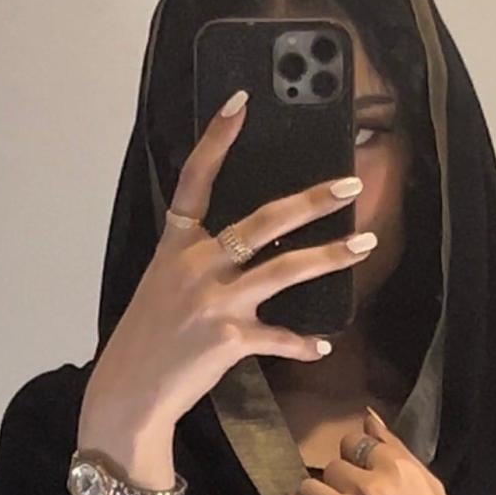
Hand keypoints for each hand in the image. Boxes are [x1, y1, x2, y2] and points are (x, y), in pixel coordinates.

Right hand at [81, 87, 377, 438]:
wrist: (131, 391)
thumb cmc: (148, 339)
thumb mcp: (162, 286)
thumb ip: (197, 263)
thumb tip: (247, 250)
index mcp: (175, 246)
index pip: (194, 181)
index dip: (216, 140)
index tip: (241, 103)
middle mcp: (196, 266)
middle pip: (262, 221)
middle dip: (311, 200)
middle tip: (349, 184)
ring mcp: (214, 301)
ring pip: (285, 270)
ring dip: (330, 255)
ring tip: (364, 244)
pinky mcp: (230, 339)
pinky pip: (279, 337)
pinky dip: (303, 345)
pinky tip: (321, 347)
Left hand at [276, 408, 493, 494]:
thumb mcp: (429, 485)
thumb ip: (397, 448)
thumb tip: (367, 417)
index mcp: (397, 469)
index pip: (352, 443)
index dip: (354, 461)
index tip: (360, 481)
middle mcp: (371, 488)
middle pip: (329, 467)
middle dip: (336, 484)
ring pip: (306, 489)